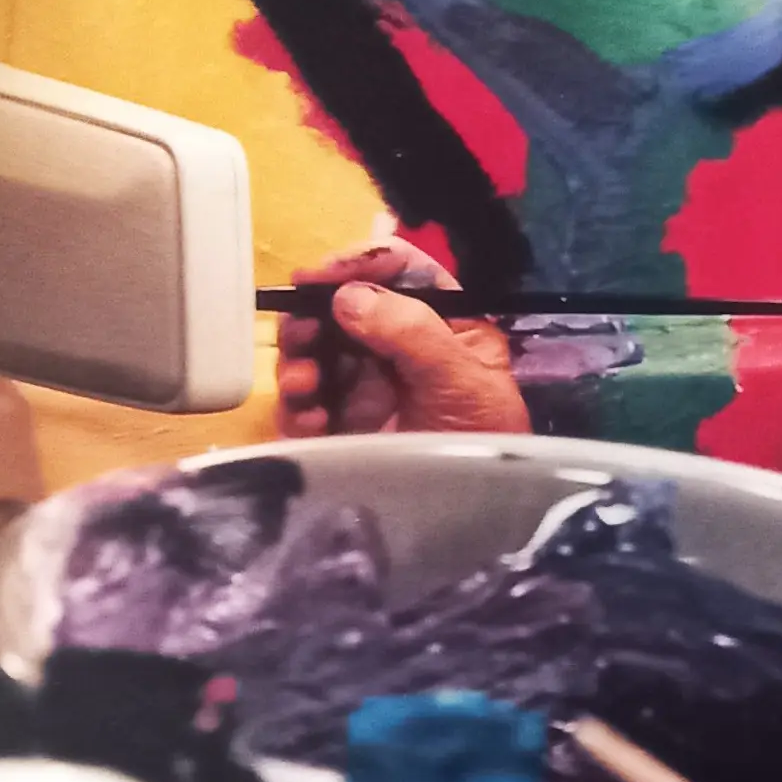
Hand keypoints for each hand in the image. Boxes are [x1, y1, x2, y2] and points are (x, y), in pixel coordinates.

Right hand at [271, 239, 530, 436]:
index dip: (362, 263)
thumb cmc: (485, 439)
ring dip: (298, 362)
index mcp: (442, 324)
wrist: (474, 518)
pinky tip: (311, 423)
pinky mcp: (343, 429)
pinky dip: (297, 409)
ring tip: (302, 383)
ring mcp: (368, 388)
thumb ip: (412, 332)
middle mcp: (399, 348)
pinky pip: (304, 407)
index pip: (400, 272)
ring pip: (315, 354)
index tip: (322, 275)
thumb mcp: (462, 380)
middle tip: (299, 334)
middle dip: (313, 316)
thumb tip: (350, 297)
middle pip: (343, 309)